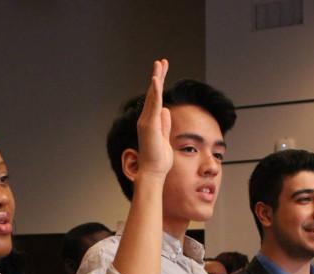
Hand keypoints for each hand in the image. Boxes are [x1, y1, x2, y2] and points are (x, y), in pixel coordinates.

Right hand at [135, 59, 172, 180]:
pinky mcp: (150, 125)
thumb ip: (165, 124)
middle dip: (158, 76)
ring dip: (157, 78)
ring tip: (160, 64)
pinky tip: (156, 80)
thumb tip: (167, 111)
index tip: (163, 71)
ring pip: (153, 95)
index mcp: (151, 121)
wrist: (153, 172)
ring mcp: (147, 121)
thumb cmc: (159, 159)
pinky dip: (155, 92)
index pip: (156, 99)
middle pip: (154, 93)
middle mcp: (147, 119)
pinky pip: (153, 105)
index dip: (159, 85)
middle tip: (162, 61)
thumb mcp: (164, 137)